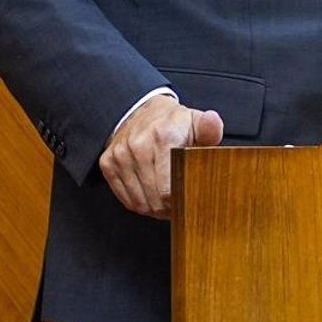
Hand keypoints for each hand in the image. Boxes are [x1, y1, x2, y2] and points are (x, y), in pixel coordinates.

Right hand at [98, 95, 223, 219]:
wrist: (142, 112)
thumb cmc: (173, 123)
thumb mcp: (196, 122)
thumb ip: (209, 128)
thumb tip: (213, 122)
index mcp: (164, 136)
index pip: (170, 189)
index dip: (181, 201)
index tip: (187, 201)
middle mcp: (138, 144)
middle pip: (155, 199)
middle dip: (168, 209)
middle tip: (178, 206)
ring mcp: (121, 155)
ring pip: (139, 202)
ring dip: (153, 209)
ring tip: (165, 202)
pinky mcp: (108, 163)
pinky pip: (125, 198)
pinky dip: (138, 202)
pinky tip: (150, 195)